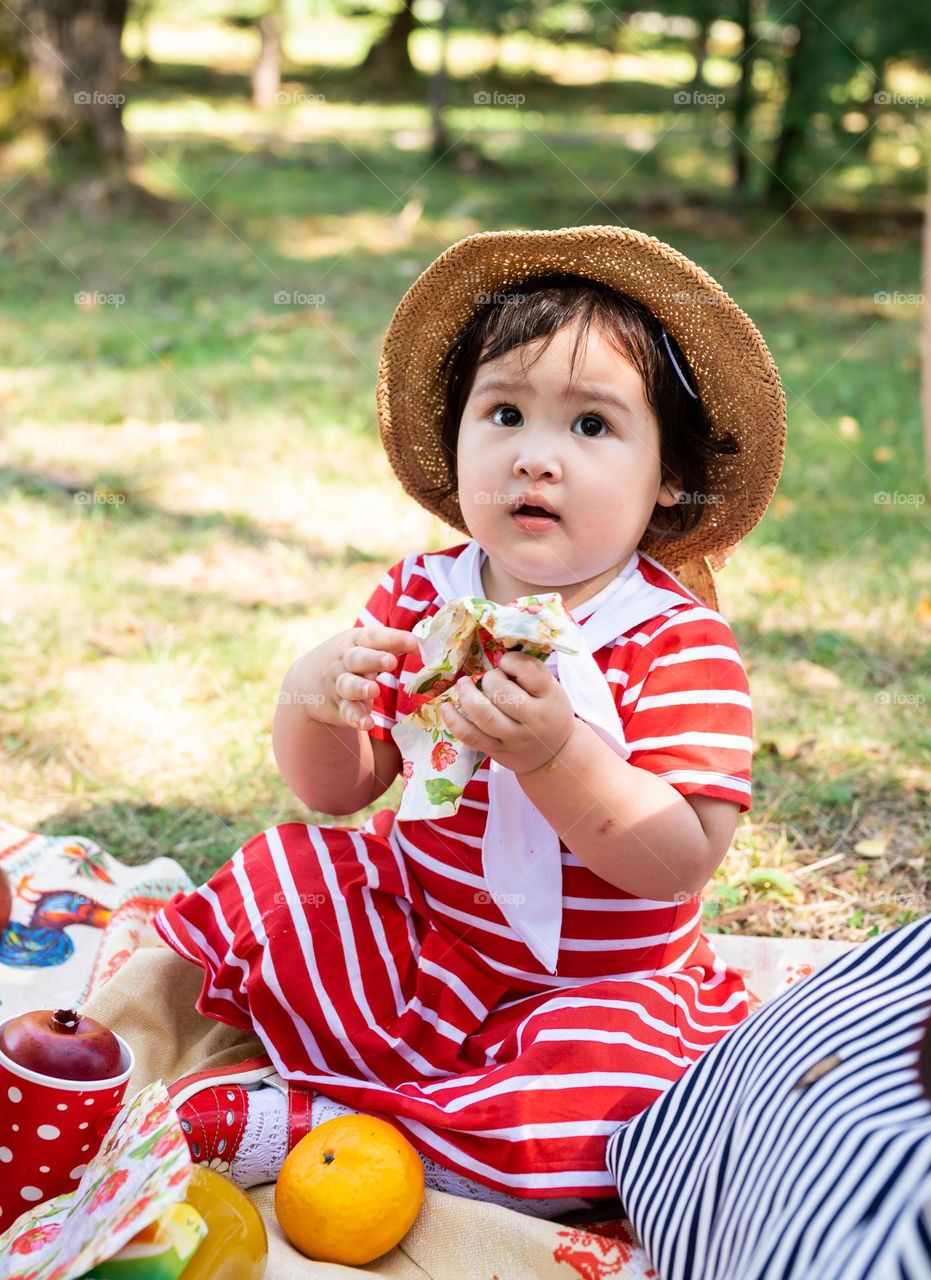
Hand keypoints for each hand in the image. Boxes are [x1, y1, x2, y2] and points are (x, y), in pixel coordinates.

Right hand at [296, 625, 418, 731]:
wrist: (306, 681)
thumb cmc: (349, 659)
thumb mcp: (365, 646)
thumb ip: (392, 645)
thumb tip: (423, 643)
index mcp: (355, 642)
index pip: (373, 637)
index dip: (393, 638)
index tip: (414, 642)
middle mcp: (345, 662)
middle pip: (357, 659)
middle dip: (373, 659)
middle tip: (391, 662)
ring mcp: (339, 685)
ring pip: (348, 685)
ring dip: (360, 688)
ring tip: (374, 690)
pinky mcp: (338, 707)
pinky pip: (347, 712)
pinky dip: (356, 718)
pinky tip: (367, 723)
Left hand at [439, 651, 574, 774]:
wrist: (554, 754)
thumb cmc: (549, 712)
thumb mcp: (551, 689)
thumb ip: (531, 672)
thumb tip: (496, 651)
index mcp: (550, 698)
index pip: (529, 672)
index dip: (511, 661)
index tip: (505, 662)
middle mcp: (533, 720)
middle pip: (503, 694)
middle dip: (490, 679)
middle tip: (490, 678)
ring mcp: (514, 738)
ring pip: (485, 716)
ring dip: (468, 695)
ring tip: (464, 684)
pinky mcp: (497, 751)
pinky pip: (470, 736)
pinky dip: (454, 721)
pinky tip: (446, 707)